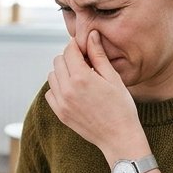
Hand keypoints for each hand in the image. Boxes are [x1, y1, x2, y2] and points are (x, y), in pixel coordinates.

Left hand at [44, 31, 144, 158]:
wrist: (119, 138)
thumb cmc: (121, 107)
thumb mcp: (113, 78)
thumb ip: (99, 55)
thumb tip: (91, 35)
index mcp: (81, 77)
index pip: (69, 50)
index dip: (78, 46)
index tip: (86, 49)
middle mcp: (67, 89)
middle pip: (58, 61)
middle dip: (70, 58)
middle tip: (86, 64)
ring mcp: (61, 103)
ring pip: (52, 75)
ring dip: (63, 72)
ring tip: (80, 78)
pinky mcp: (60, 113)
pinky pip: (50, 92)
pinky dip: (58, 88)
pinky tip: (74, 90)